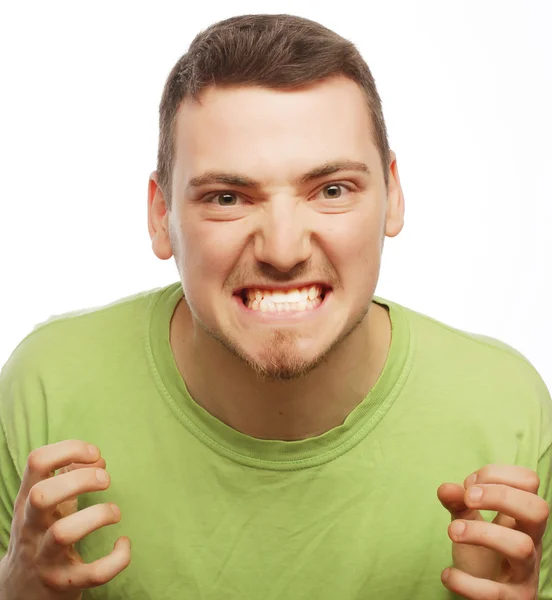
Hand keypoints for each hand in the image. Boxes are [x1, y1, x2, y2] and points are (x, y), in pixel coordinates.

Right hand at [0, 440, 130, 599]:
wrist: (21, 593)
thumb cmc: (42, 534)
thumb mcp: (49, 503)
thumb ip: (70, 475)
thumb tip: (97, 457)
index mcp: (28, 500)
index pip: (37, 462)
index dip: (69, 449)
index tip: (94, 454)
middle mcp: (31, 527)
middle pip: (42, 495)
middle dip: (80, 481)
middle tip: (106, 480)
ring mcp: (44, 557)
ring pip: (63, 533)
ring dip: (98, 516)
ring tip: (115, 512)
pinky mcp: (64, 584)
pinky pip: (92, 574)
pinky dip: (115, 559)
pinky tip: (123, 544)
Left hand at [437, 464, 549, 598]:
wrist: (485, 595)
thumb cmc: (483, 553)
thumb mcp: (469, 521)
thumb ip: (457, 502)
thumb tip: (446, 488)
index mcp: (522, 517)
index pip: (529, 481)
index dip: (497, 475)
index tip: (469, 485)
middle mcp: (532, 541)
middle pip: (538, 508)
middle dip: (500, 496)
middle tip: (468, 499)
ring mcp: (526, 573)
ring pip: (521, 547)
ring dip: (481, 533)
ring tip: (453, 530)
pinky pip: (495, 593)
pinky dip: (465, 582)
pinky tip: (447, 574)